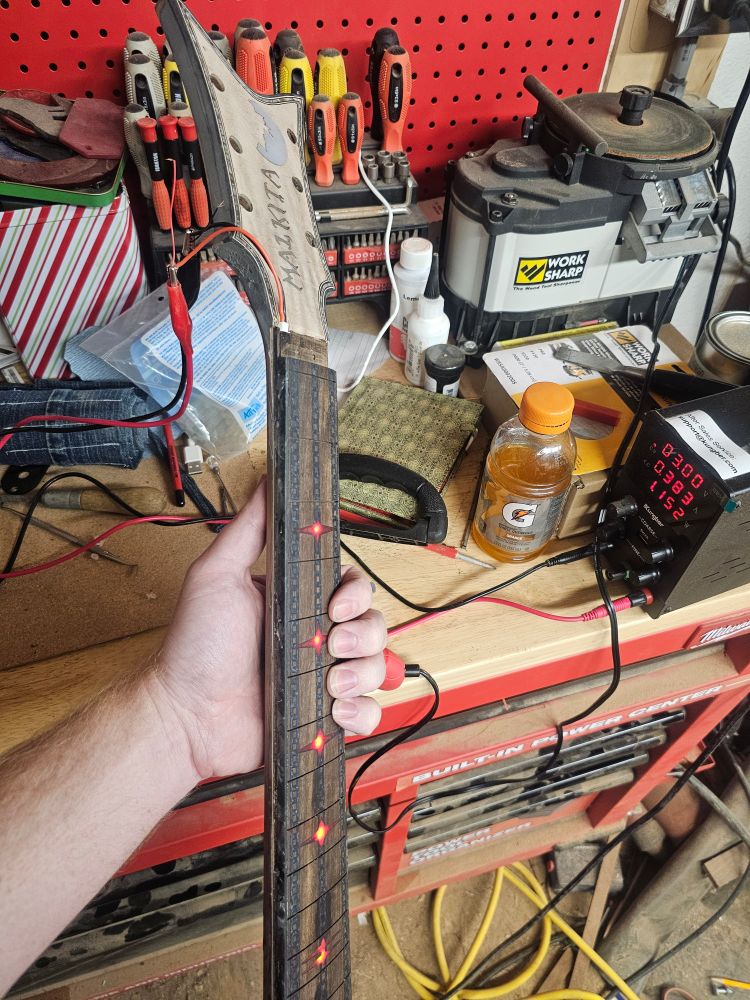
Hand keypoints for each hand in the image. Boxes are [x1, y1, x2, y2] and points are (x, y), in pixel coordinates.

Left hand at [151, 479, 385, 780]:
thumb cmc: (196, 648)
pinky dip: (360, 713)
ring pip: (375, 667)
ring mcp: (320, 678)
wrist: (187, 719)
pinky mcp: (323, 716)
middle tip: (329, 645)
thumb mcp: (217, 575)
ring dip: (361, 674)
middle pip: (372, 624)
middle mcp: (314, 638)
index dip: (355, 594)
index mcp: (297, 602)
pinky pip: (367, 713)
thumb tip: (267, 481)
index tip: (337, 605)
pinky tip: (333, 710)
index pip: (351, 587)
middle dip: (362, 635)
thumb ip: (248, 529)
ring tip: (329, 685)